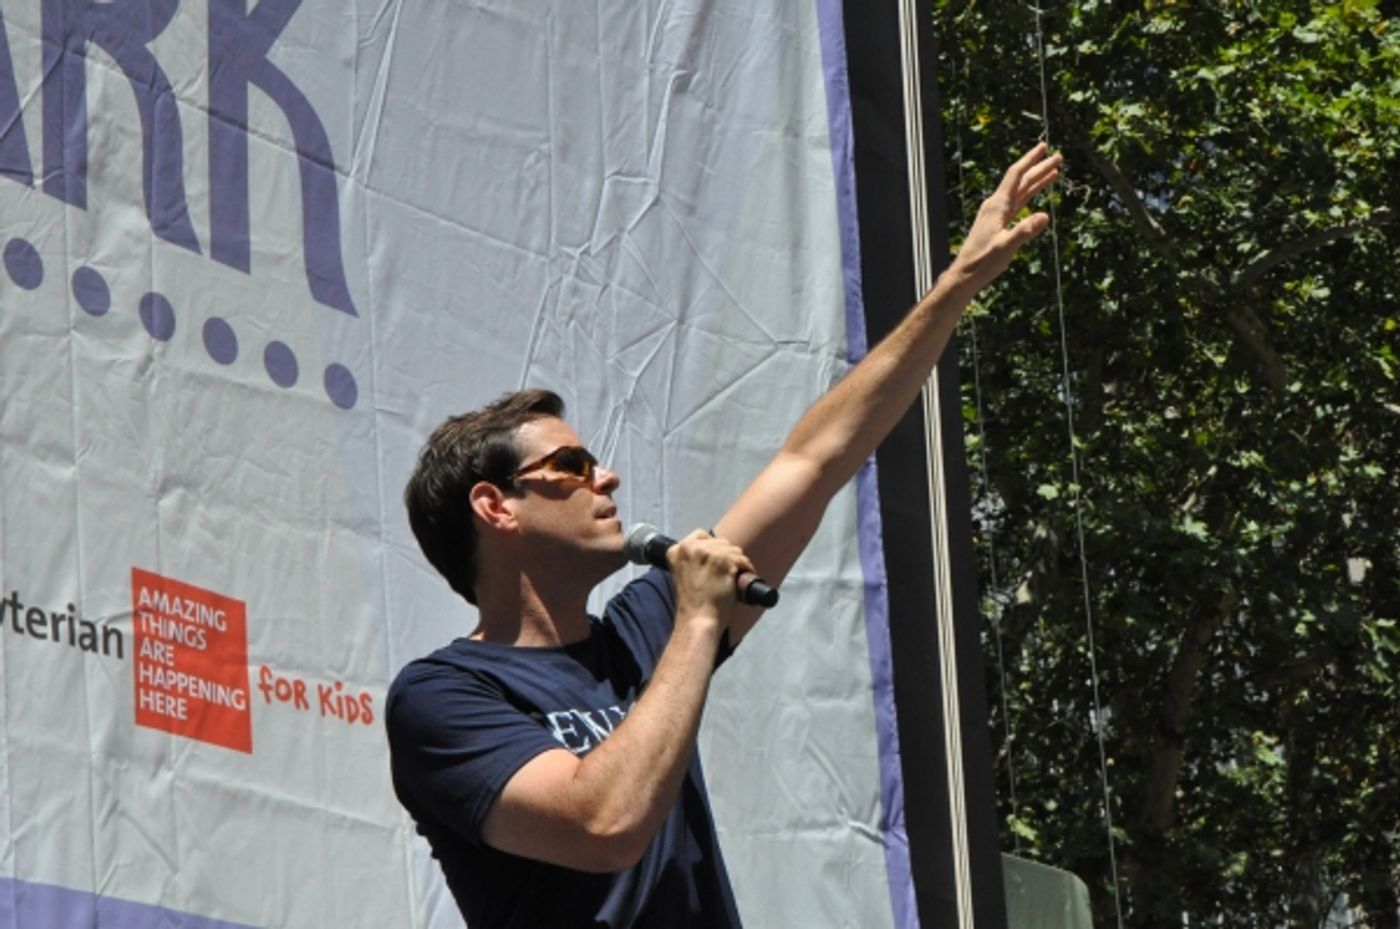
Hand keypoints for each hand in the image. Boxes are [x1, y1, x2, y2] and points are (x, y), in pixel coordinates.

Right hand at [667, 530, 754, 628]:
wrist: (697, 619)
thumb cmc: (692, 603)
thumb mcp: (683, 574)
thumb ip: (691, 561)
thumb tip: (711, 554)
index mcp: (676, 550)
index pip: (700, 535)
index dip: (712, 547)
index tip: (716, 560)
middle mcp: (690, 547)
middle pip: (719, 541)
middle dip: (726, 555)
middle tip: (728, 571)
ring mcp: (707, 553)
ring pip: (733, 549)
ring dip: (738, 562)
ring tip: (735, 576)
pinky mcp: (723, 560)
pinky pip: (742, 560)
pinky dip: (747, 569)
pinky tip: (744, 577)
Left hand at [948, 142, 1061, 291]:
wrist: (965, 274)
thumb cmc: (982, 262)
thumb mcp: (1005, 247)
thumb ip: (1024, 231)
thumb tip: (1045, 216)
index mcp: (997, 206)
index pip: (1016, 176)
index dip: (1030, 160)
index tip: (1044, 147)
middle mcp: (996, 205)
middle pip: (1021, 181)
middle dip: (1039, 168)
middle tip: (1058, 156)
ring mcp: (997, 213)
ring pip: (1021, 191)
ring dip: (1037, 181)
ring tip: (1054, 171)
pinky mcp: (998, 222)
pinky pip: (1018, 203)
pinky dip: (1029, 196)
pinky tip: (1036, 194)